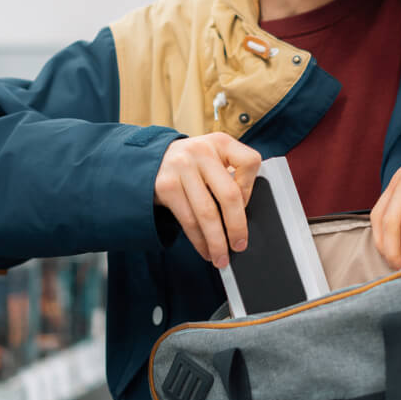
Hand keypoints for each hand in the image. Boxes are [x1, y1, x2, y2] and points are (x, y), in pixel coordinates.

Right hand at [153, 133, 261, 268]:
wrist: (150, 159)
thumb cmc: (192, 164)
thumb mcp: (213, 158)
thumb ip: (230, 176)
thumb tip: (244, 217)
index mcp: (221, 142)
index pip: (249, 162)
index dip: (251, 188)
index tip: (246, 204)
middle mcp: (201, 152)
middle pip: (229, 195)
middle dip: (237, 226)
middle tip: (240, 245)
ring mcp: (181, 168)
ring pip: (207, 213)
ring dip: (216, 241)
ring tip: (221, 257)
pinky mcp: (165, 186)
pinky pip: (188, 220)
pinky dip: (199, 240)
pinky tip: (205, 249)